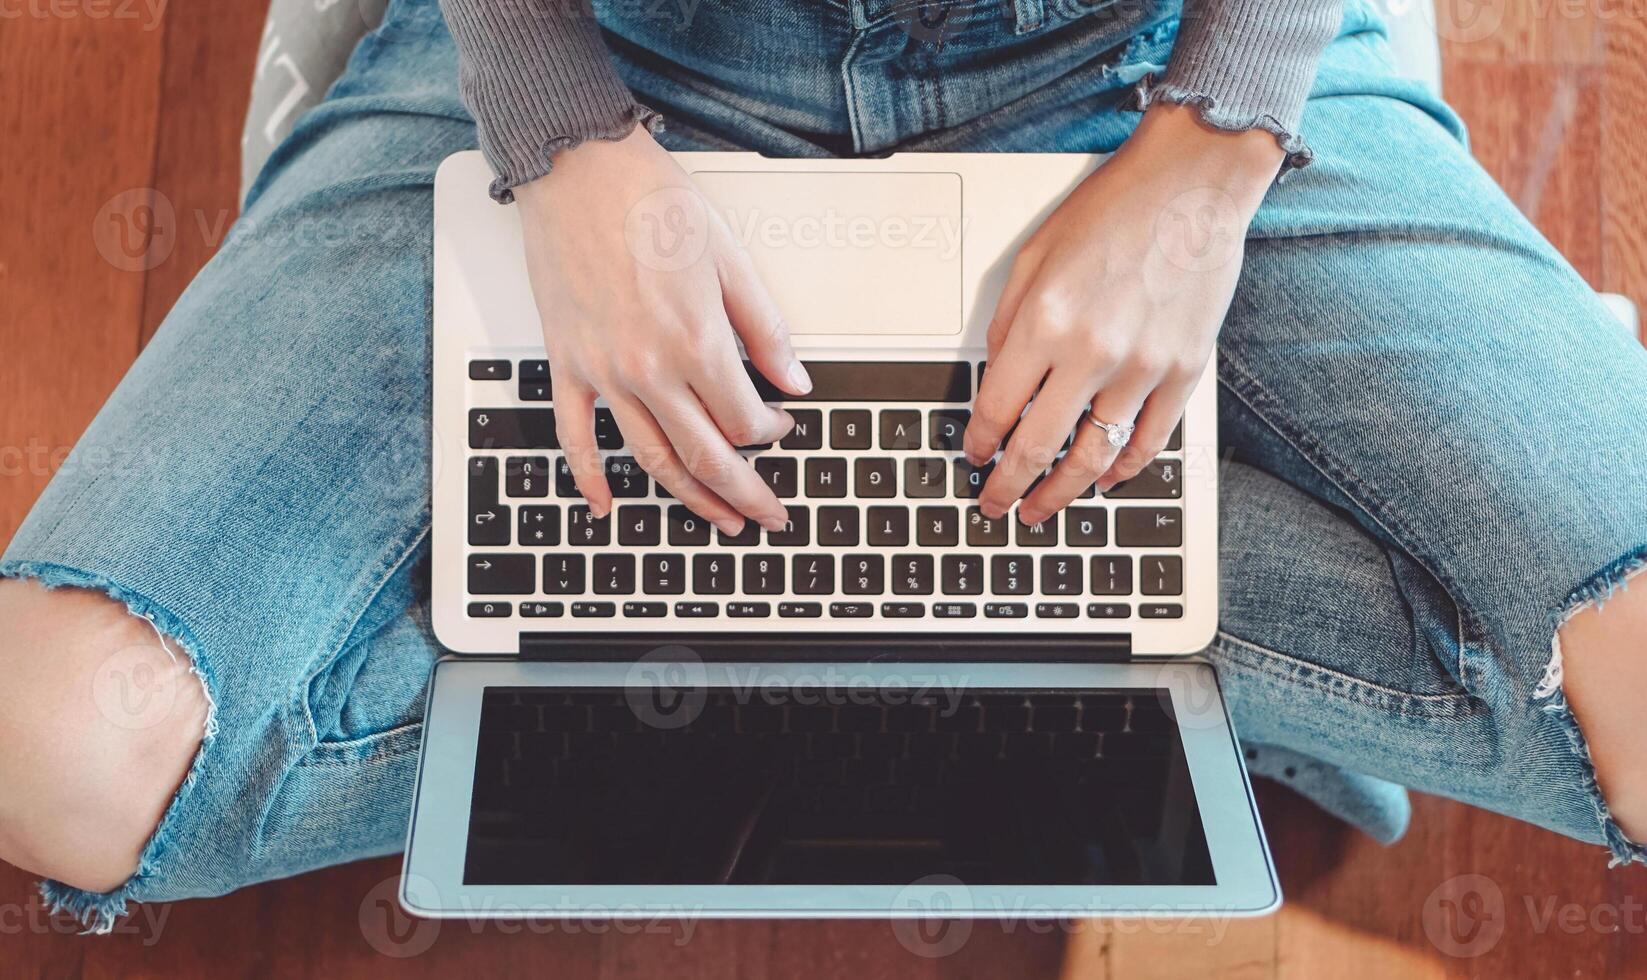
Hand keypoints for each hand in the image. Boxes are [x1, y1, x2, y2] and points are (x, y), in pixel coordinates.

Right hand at [515, 128, 810, 534]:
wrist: (577, 169)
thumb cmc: (651, 201)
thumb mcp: (731, 259)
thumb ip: (765, 329)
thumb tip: (794, 379)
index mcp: (698, 342)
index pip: (745, 420)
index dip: (771, 433)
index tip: (782, 427)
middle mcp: (651, 369)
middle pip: (707, 456)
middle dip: (745, 494)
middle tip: (768, 516)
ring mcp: (605, 373)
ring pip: (653, 459)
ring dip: (690, 499)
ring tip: (718, 521)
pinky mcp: (567, 365)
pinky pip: (576, 438)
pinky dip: (591, 479)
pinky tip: (606, 507)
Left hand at [963, 104, 1281, 523]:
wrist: (1192, 184)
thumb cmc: (1113, 209)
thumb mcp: (1034, 256)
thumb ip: (1008, 322)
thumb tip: (994, 378)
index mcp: (1045, 322)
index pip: (997, 409)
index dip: (980, 444)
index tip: (975, 458)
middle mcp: (1092, 352)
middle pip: (1038, 447)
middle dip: (1010, 487)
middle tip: (997, 507)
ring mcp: (1143, 367)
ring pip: (1094, 457)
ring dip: (1062, 492)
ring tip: (1043, 509)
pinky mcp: (1185, 371)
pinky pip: (1149, 439)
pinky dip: (1124, 469)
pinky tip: (1104, 481)